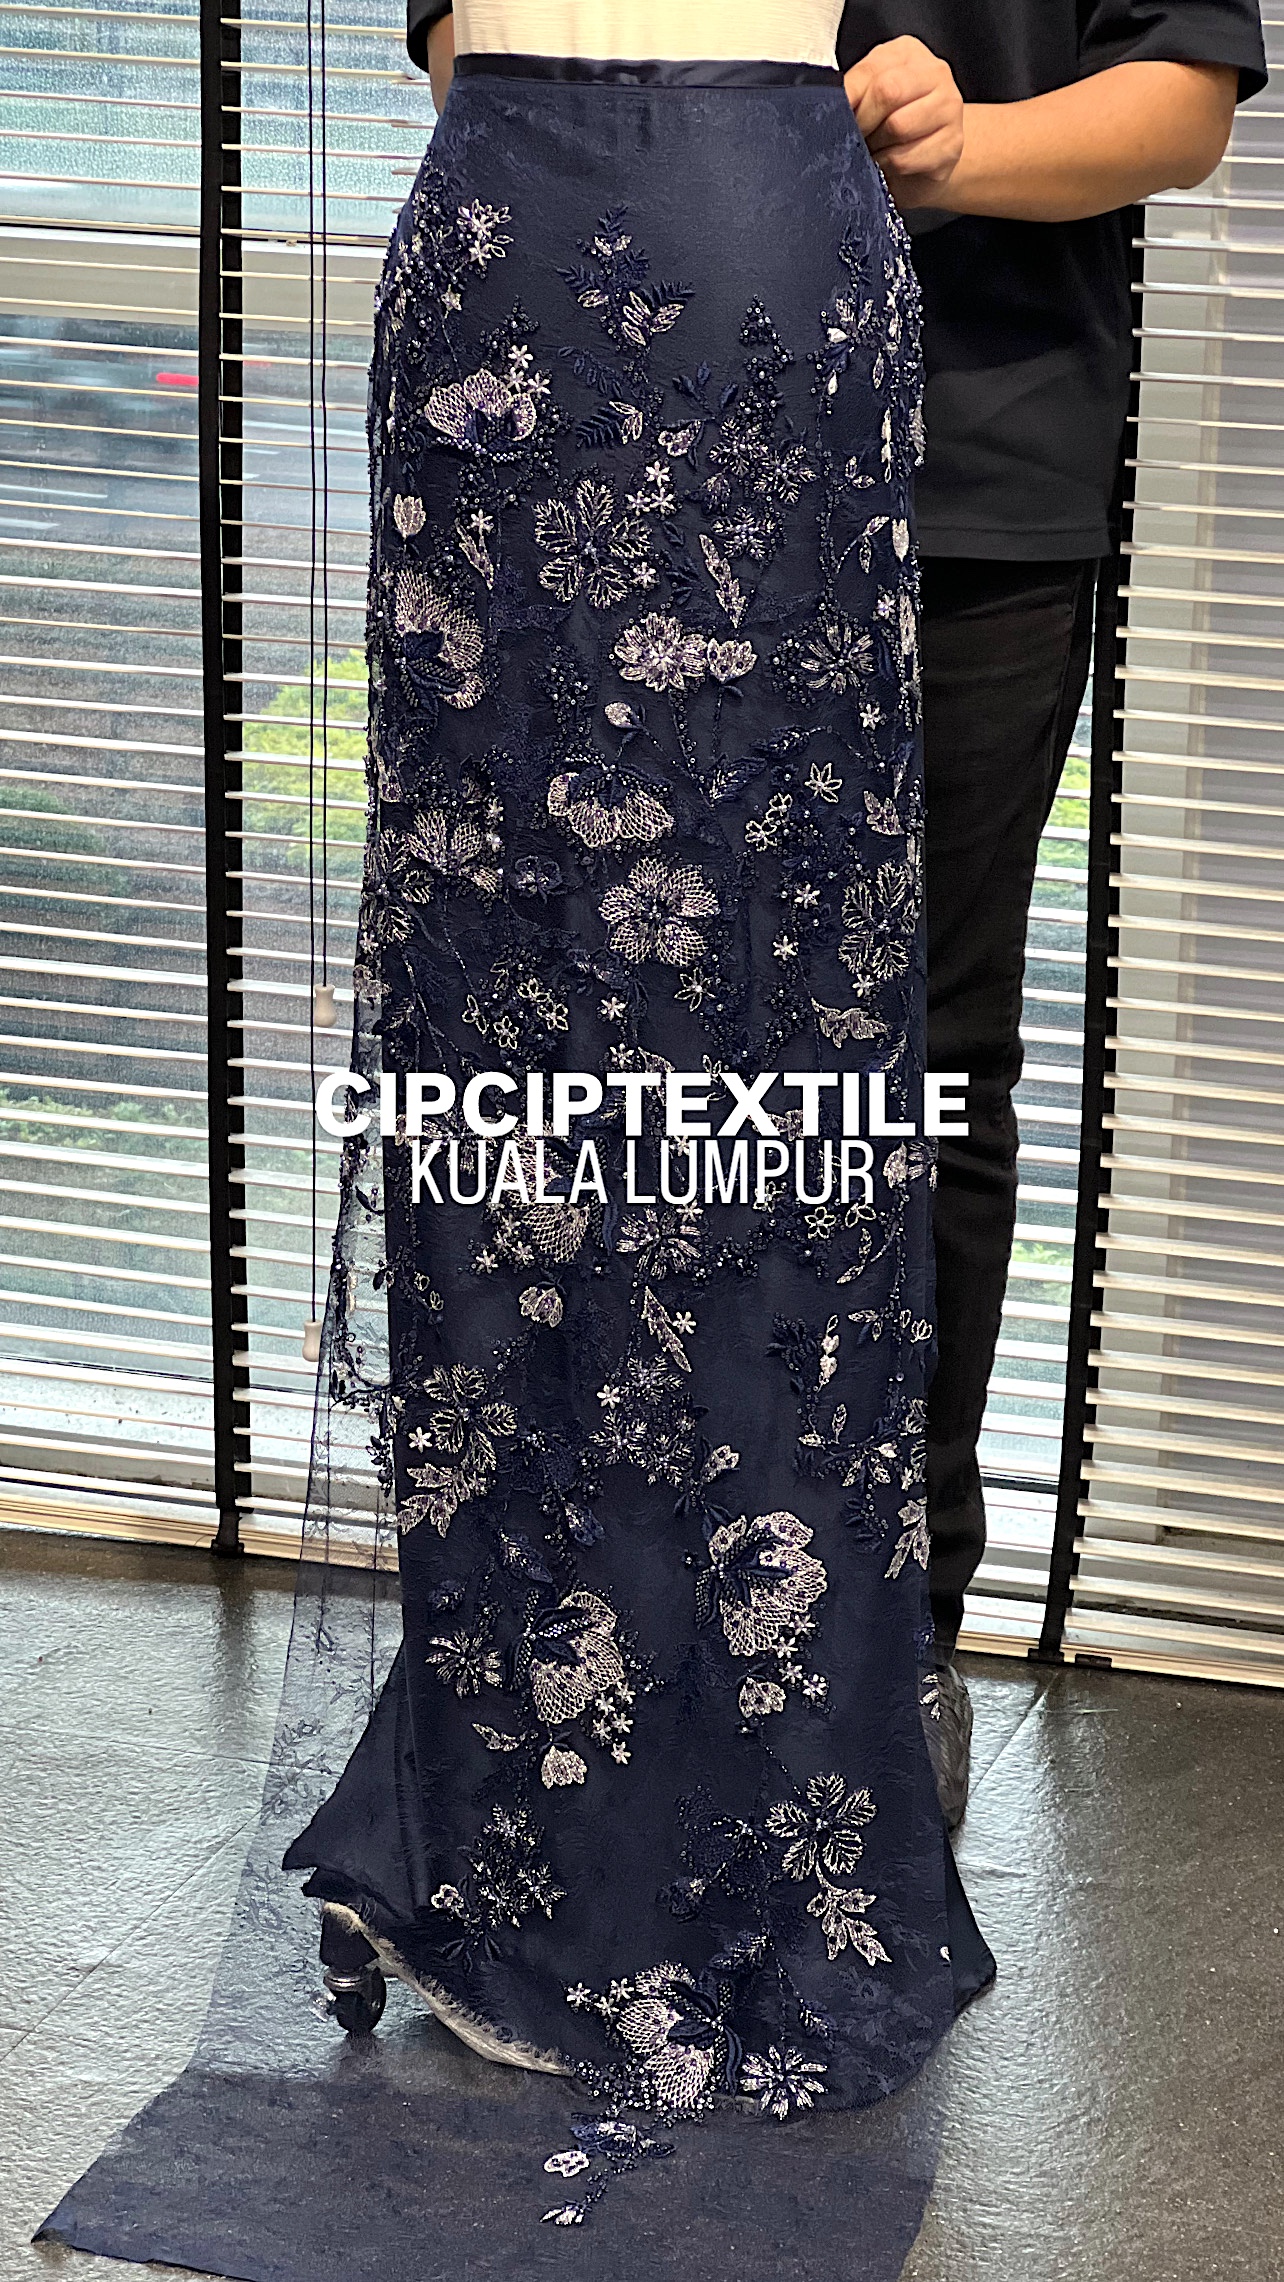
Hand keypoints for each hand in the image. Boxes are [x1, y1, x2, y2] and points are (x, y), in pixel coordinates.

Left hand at [845, 37, 964, 207]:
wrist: (927, 158)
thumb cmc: (891, 125)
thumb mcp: (870, 97)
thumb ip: (855, 92)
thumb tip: (829, 103)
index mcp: (908, 53)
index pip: (871, 70)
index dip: (847, 97)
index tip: (831, 116)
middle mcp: (935, 73)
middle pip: (888, 92)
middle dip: (862, 122)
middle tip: (855, 137)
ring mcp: (949, 108)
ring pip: (898, 126)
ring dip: (876, 146)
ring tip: (873, 150)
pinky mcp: (952, 144)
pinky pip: (906, 158)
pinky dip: (887, 166)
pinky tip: (886, 164)